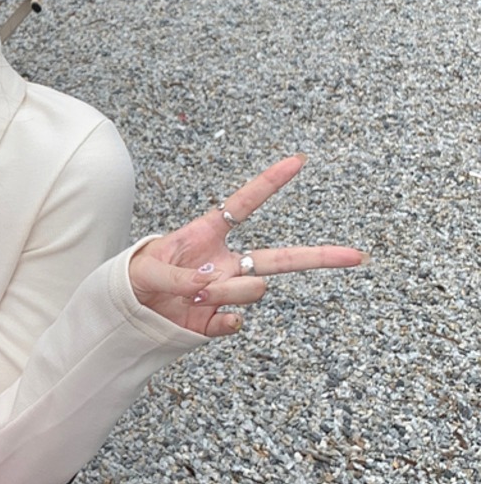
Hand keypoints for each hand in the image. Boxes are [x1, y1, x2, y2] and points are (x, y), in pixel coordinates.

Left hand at [127, 153, 368, 336]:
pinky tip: (205, 315)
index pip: (244, 204)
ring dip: (226, 292)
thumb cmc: (136, 276)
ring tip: (192, 294)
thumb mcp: (146, 267)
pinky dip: (224, 321)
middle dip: (320, 257)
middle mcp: (226, 263)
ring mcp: (226, 292)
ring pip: (253, 291)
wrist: (125, 310)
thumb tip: (206, 286)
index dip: (269, 183)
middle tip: (357, 256)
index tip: (298, 161)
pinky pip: (234, 322)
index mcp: (208, 235)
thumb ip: (175, 274)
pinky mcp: (217, 321)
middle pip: (282, 259)